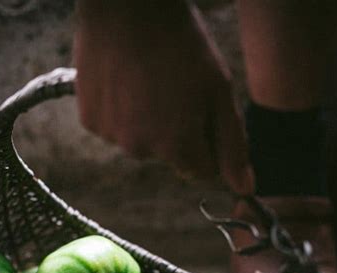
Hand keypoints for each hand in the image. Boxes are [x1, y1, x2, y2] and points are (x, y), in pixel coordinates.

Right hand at [74, 0, 254, 194]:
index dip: (208, 143)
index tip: (204, 111)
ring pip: (140, 141)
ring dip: (147, 121)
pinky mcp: (91, 121)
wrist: (126, 5)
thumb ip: (232, 146)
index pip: (202, 170)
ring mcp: (113, 136)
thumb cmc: (181, 44)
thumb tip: (245, 189)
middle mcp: (142, 150)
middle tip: (175, 88)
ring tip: (149, 80)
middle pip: (170, 155)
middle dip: (177, 132)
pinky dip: (121, 110)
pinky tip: (125, 81)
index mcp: (178, 147)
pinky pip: (114, 127)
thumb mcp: (219, 93)